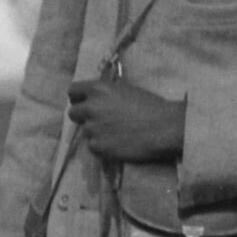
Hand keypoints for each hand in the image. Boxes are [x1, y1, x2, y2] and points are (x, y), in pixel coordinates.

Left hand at [70, 77, 187, 165]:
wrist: (164, 128)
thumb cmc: (151, 106)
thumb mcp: (126, 90)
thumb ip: (107, 93)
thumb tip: (98, 98)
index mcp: (99, 89)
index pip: (73, 91)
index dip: (78, 97)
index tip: (84, 102)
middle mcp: (91, 107)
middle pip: (73, 113)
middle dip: (83, 116)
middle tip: (99, 120)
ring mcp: (93, 128)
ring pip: (85, 131)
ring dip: (96, 132)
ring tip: (117, 133)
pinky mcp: (98, 146)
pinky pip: (93, 146)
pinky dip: (103, 146)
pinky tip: (118, 143)